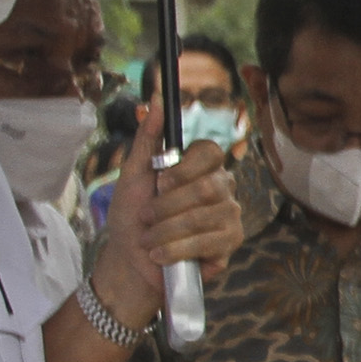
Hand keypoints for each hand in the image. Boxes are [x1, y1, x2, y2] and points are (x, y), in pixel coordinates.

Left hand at [90, 111, 244, 324]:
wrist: (130, 260)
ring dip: (167, 232)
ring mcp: (229, 216)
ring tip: (149, 241)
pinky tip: (161, 255)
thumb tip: (155, 101)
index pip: (210, 152)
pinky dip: (178, 250)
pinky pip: (209, 242)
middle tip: (146, 217)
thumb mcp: (132, 175)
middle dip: (168, 206)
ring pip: (205, 216)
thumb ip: (146, 138)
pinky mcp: (230, 244)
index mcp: (201, 167)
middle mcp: (222, 188)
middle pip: (207, 187)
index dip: (185, 167)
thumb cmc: (132, 216)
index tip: (159, 181)